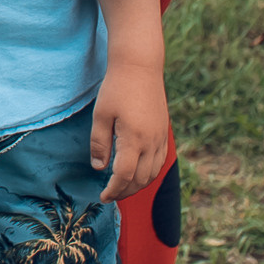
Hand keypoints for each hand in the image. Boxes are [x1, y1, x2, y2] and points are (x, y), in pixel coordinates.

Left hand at [89, 56, 169, 202]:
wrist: (140, 66)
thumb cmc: (117, 88)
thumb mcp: (101, 114)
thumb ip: (99, 143)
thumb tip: (99, 168)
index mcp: (134, 139)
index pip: (124, 176)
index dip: (113, 190)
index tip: (103, 197)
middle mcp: (151, 142)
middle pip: (140, 179)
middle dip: (125, 191)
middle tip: (111, 195)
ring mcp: (161, 138)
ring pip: (153, 173)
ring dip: (138, 185)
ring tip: (122, 187)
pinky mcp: (164, 132)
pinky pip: (160, 161)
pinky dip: (149, 173)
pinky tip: (138, 172)